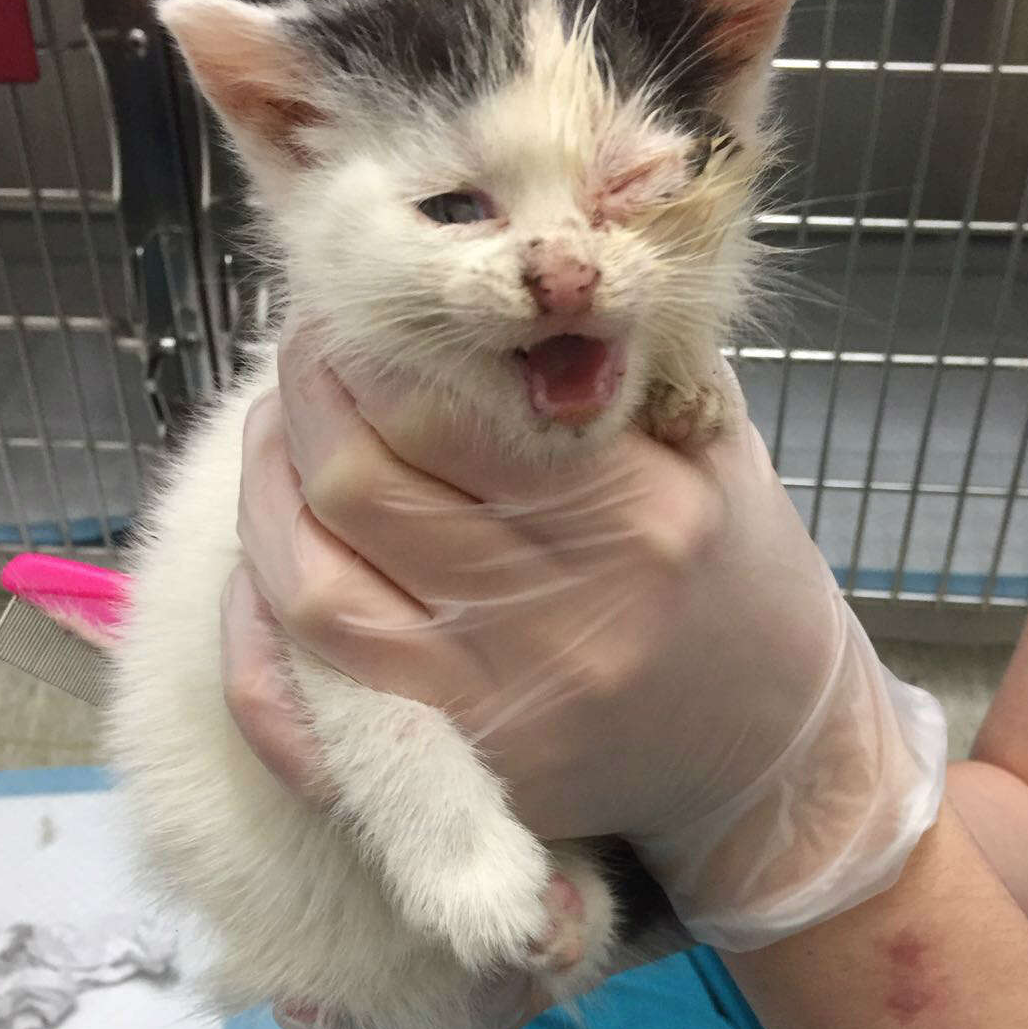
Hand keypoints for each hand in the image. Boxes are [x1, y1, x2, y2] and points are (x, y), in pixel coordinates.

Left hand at [226, 326, 944, 1028]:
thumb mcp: (715, 443)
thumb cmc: (737, 577)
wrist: (772, 749)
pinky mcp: (461, 774)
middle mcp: (561, 617)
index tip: (360, 302)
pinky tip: (266, 562)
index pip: (444, 403)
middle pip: (359, 486)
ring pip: (313, 590)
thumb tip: (504, 254)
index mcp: (636, 515)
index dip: (369, 340)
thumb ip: (619, 355)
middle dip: (304, 399)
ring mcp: (501, 711)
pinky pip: (308, 708)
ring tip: (280, 439)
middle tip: (310, 358)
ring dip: (266, 496)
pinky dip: (256, 627)